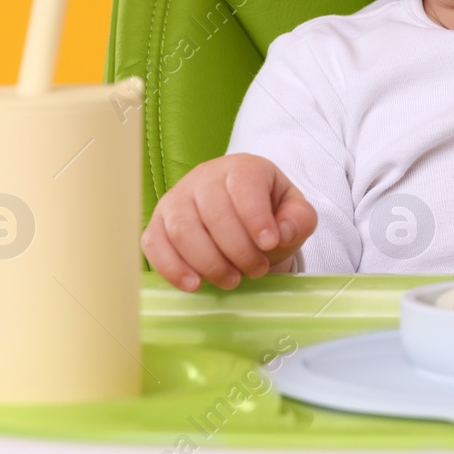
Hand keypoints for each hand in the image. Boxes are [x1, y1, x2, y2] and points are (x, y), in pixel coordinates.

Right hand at [140, 153, 317, 291]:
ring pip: (183, 230)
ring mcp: (176, 200)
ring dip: (209, 262)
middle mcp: (204, 177)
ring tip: (233, 280)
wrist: (243, 221)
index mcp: (242, 167)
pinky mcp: (157, 225)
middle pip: (213, 211)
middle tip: (257, 270)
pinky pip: (155, 245)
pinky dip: (173, 268)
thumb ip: (299, 220)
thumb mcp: (294, 213)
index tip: (270, 244)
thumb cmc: (269, 214)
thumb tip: (282, 233)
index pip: (244, 183)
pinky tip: (195, 285)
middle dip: (238, 249)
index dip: (256, 216)